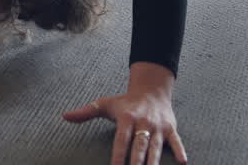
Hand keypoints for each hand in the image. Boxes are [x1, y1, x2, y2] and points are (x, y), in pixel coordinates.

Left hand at [64, 89, 185, 164]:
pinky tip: (183, 162)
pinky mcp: (170, 128)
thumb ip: (86, 112)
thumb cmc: (126, 101)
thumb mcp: (105, 104)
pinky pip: (176, 141)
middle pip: (139, 147)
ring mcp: (158, 127)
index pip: (121, 141)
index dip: (118, 156)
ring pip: (156, 148)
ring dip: (154, 163)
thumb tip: (64, 116)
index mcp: (127, 118)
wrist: (152, 88)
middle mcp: (143, 123)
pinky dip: (180, 151)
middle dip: (136, 163)